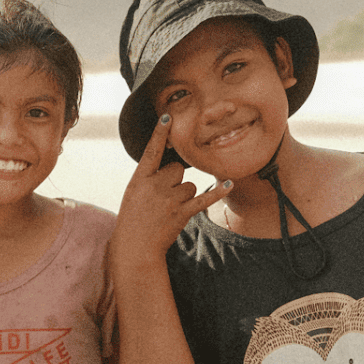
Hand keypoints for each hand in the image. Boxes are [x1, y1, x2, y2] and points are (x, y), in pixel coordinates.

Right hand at [112, 114, 229, 267]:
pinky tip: (229, 183)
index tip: (168, 117)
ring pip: (189, 185)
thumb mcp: (134, 193)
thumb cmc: (134, 218)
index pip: (152, 151)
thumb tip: (176, 167)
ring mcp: (168, 200)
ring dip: (184, 196)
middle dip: (175, 180)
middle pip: (177, 168)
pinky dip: (217, 192)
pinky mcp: (181, 213)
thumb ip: (151, 177)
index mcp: (140, 178)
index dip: (160, 133)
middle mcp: (154, 186)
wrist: (135, 246)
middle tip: (162, 198)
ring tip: (169, 210)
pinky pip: (203, 198)